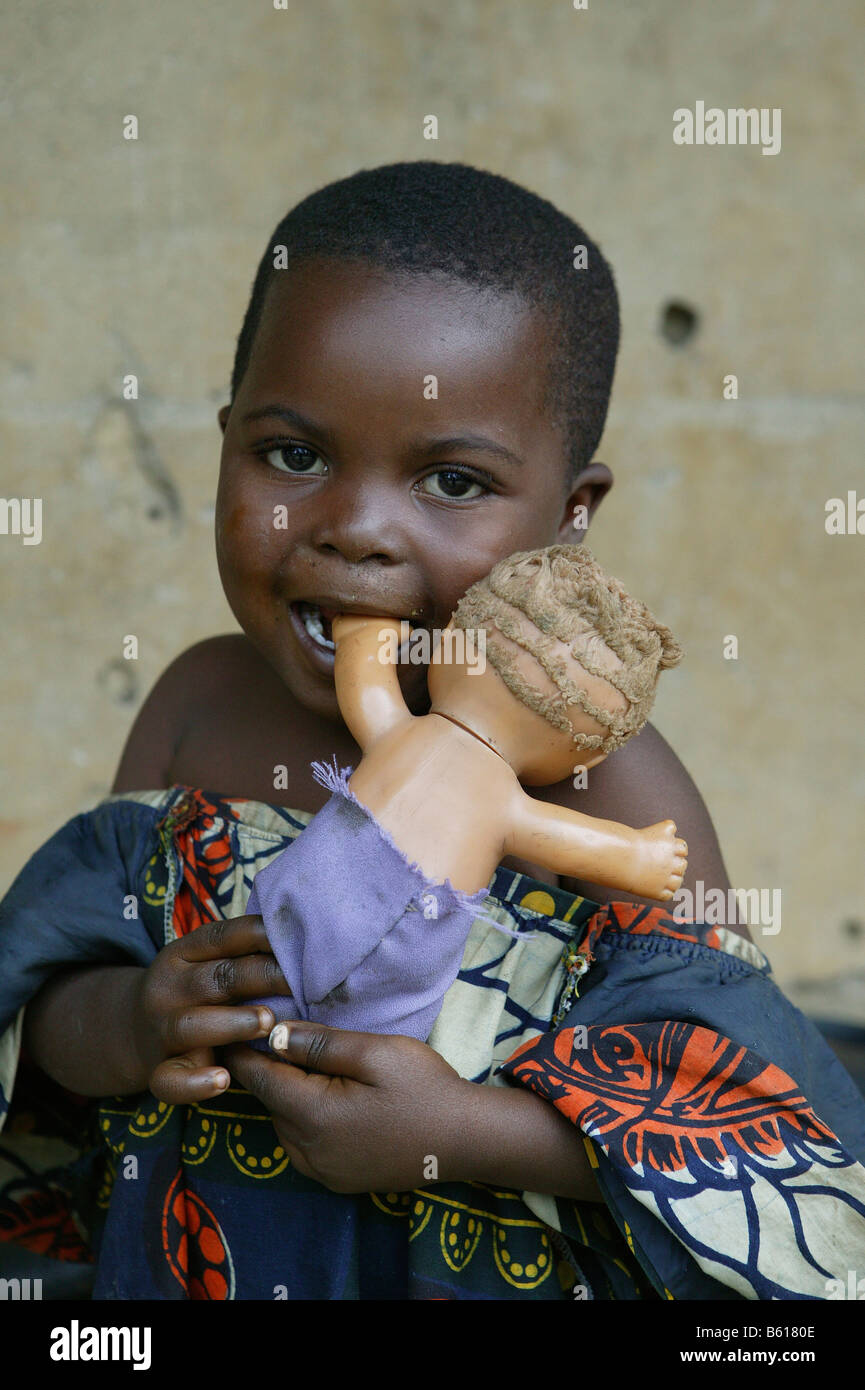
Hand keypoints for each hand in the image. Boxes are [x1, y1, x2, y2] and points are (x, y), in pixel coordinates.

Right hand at [131, 915, 291, 1103]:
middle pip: (217, 979)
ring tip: (268, 1022)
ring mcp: (162, 1030)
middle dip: (261, 978)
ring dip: (234, 1023)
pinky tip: (223, 1080)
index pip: (223, 937)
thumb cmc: (192, 992)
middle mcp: (169, 988)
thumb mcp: (205, 962)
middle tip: (299, 984)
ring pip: (194, 1025)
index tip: (300, 942)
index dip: (263, 937)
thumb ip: (242, 952)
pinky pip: (171, 1080)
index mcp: (182, 954)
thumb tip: (301, 941)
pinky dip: (195, 1083)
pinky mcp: (159, 1069)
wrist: (129, 1031)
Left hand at [226, 1023, 474, 1192]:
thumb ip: (320, 1043)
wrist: (467, 1140)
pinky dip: (302, 1118)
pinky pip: (302, 1144)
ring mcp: (322, 1171)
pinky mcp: (337, 1180)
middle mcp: (307, 1151)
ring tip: (300, 1062)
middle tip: (269, 1034)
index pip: (259, 1078)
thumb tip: (273, 1034)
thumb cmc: (424, 1088)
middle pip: (270, 1101)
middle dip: (267, 1069)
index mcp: (312, 1115)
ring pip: (283, 1123)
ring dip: (286, 1095)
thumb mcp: (375, 1052)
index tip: (231, 1025)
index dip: (242, 1050)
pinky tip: (324, 1097)